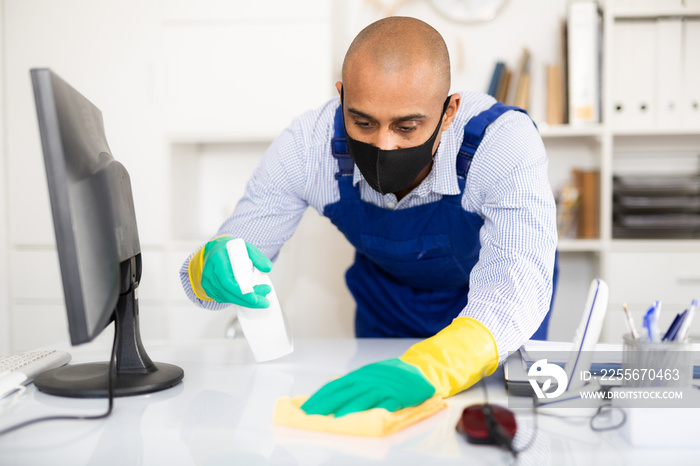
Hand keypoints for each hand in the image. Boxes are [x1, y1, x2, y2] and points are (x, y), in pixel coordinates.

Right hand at [192, 236, 272, 306]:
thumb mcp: (246, 247)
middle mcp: (210, 271)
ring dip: (244, 301)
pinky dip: (236, 299)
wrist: (215, 249)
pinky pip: (223, 298)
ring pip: (226, 297)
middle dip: (246, 300)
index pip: (227, 280)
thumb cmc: (230, 249)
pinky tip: (247, 297)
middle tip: (264, 302)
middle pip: (227, 292)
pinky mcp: (207, 287)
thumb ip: (258, 257)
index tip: (255, 297)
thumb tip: (268, 268)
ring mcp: (207, 281)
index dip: (241, 291)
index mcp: (218, 258)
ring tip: (260, 299)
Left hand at [300, 358, 434, 416]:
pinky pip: (385, 404)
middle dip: (326, 404)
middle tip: (311, 415)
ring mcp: (382, 387)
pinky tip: (368, 416)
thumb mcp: (368, 376)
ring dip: (349, 407)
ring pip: (363, 397)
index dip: (319, 397)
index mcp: (359, 375)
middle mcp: (368, 380)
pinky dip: (376, 409)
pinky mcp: (397, 396)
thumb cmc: (390, 376)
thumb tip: (329, 394)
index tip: (306, 408)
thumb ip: (351, 385)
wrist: (418, 370)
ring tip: (336, 417)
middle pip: (344, 392)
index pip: (334, 386)